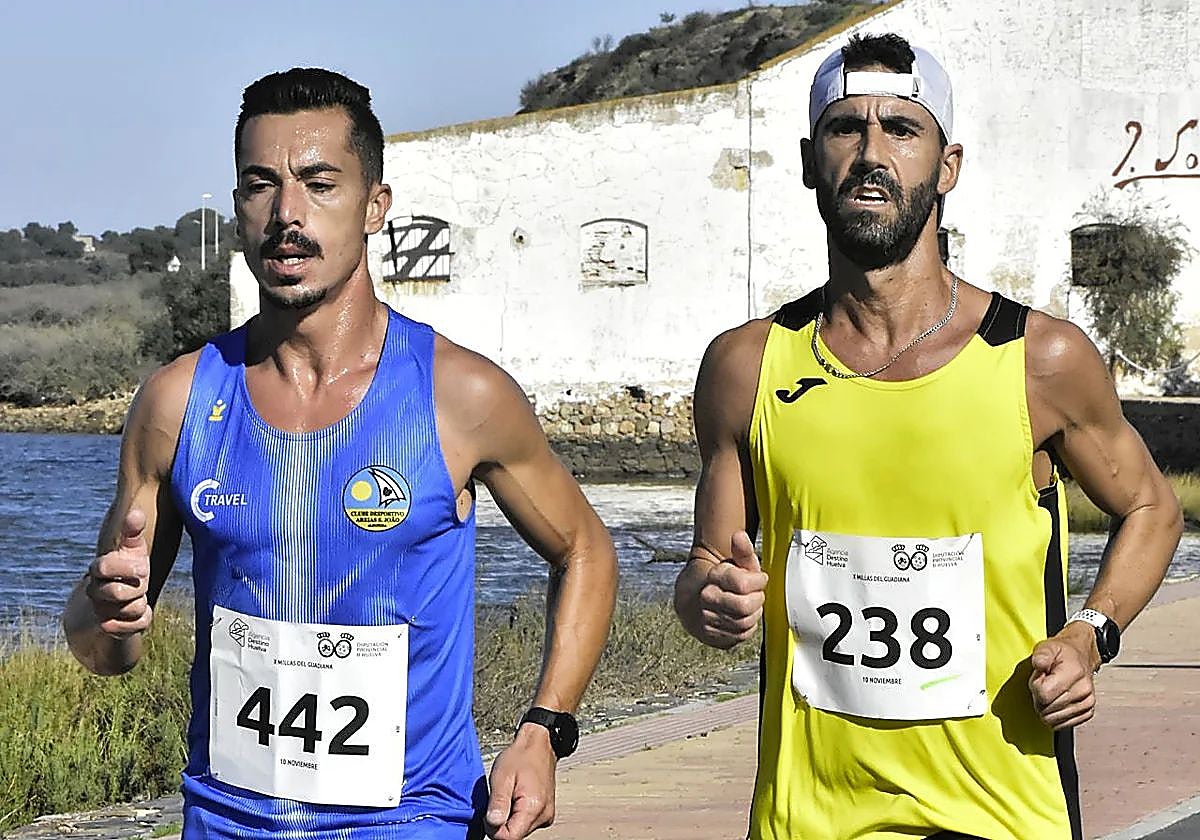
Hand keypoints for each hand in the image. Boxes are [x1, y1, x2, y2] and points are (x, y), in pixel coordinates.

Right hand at [86, 509, 152, 638]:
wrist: (121, 598)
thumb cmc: (130, 567)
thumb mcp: (133, 549)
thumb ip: (133, 532)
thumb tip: (137, 512)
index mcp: (98, 568)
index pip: (103, 567)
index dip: (127, 568)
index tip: (144, 567)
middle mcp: (94, 590)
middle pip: (116, 593)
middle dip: (138, 588)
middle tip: (142, 583)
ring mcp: (100, 610)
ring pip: (130, 610)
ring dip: (142, 603)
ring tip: (138, 596)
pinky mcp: (110, 628)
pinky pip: (135, 627)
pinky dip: (143, 619)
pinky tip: (140, 611)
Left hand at [485, 724, 556, 838]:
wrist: (538, 745)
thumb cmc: (520, 757)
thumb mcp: (502, 777)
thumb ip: (497, 803)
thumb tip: (492, 826)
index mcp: (533, 808)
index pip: (509, 838)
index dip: (494, 829)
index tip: (489, 813)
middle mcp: (544, 816)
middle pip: (515, 835)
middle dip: (501, 823)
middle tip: (499, 799)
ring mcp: (546, 816)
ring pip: (519, 830)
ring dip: (509, 818)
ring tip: (509, 795)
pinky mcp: (545, 814)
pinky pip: (526, 823)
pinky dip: (517, 814)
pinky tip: (516, 797)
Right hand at [695, 531, 767, 649]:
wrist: (696, 598)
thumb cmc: (723, 580)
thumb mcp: (736, 562)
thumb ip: (742, 550)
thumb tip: (740, 535)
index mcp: (714, 576)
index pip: (742, 583)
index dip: (758, 581)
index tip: (759, 579)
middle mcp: (707, 598)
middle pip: (744, 607)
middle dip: (756, 601)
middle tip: (755, 594)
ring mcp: (708, 619)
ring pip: (744, 623)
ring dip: (752, 614)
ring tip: (747, 604)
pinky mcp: (712, 636)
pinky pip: (740, 636)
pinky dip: (746, 627)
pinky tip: (741, 617)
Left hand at [1029, 623, 1098, 729]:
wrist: (1080, 656)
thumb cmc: (1063, 653)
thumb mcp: (1047, 646)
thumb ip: (1041, 655)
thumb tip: (1039, 663)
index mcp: (1074, 673)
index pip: (1043, 694)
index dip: (1035, 686)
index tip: (1040, 677)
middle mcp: (1084, 690)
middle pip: (1047, 708)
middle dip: (1039, 697)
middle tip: (1045, 683)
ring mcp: (1087, 703)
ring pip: (1053, 719)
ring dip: (1047, 707)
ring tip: (1052, 691)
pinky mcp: (1087, 712)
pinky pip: (1063, 724)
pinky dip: (1055, 715)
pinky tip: (1057, 701)